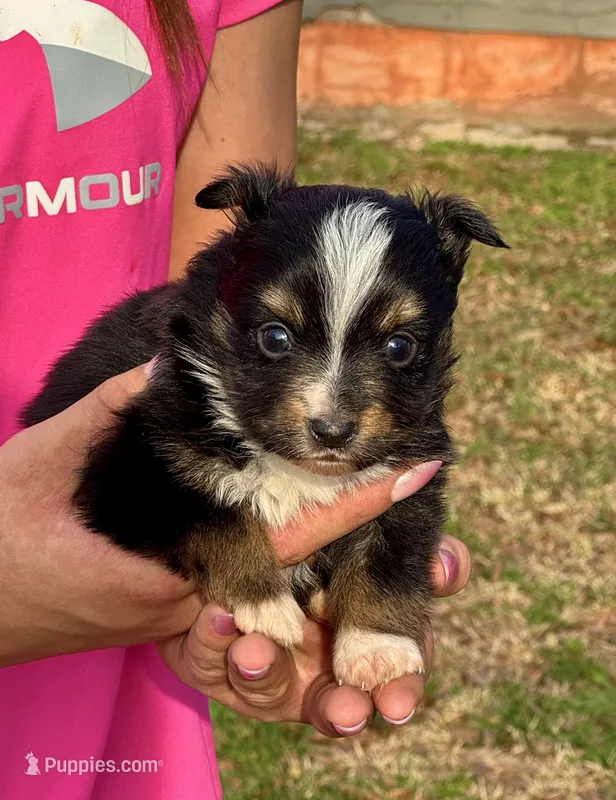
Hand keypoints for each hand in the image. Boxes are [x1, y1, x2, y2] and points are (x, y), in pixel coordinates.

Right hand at [1, 364, 469, 738]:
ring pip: (274, 573)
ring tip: (377, 485)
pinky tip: (299, 511)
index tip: (420, 469)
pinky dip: (279, 544)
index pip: (290, 531)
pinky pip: (241, 575)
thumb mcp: (45, 466)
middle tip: (416, 466)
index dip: (360, 499)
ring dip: (324, 532)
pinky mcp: (172, 609)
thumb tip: (164, 360)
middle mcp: (192, 601)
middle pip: (299, 560)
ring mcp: (184, 612)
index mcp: (174, 571)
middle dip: (360, 515)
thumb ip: (111, 412)